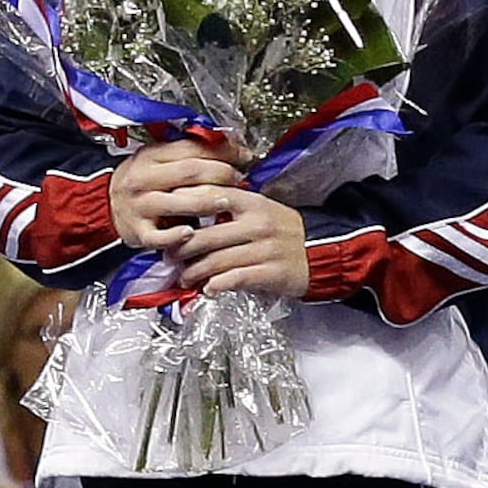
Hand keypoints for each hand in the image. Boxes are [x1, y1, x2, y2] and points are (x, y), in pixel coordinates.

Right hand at [112, 138, 244, 249]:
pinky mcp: (138, 231)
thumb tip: (227, 143)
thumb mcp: (155, 160)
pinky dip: (176, 235)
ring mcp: (140, 205)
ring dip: (207, 202)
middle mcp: (143, 178)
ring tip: (226, 202)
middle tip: (239, 179)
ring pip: (178, 201)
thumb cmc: (139, 183)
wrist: (104, 207)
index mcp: (150, 156)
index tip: (242, 154)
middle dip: (221, 174)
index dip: (222, 150)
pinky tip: (192, 233)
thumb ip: (185, 153)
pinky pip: (159, 236)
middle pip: (189, 172)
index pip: (191, 149)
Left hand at [174, 188, 307, 296]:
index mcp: (252, 203)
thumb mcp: (261, 209)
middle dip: (182, 249)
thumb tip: (193, 214)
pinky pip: (235, 278)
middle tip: (170, 257)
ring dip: (195, 272)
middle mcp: (257, 224)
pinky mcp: (270, 272)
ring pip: (217, 260)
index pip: (211, 198)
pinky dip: (217, 285)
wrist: (321, 250)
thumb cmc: (284, 231)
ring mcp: (264, 249)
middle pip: (206, 235)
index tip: (166, 219)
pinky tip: (209, 289)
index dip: (184, 208)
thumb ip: (230, 208)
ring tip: (185, 278)